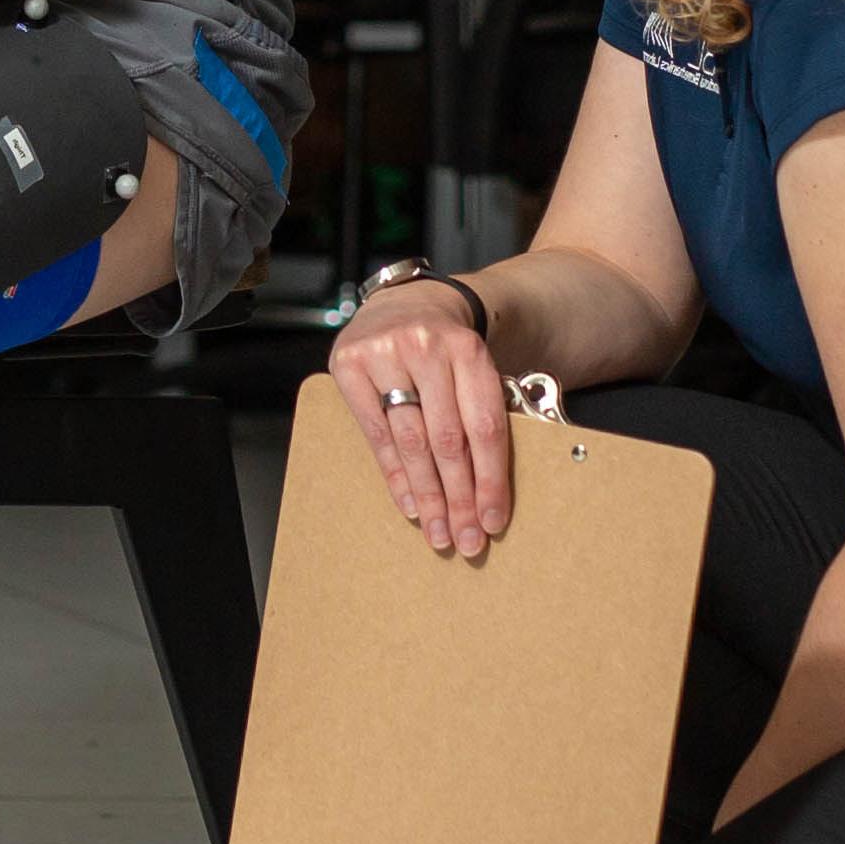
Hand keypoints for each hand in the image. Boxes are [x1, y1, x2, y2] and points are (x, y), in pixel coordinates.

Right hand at [330, 284, 517, 558]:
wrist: (405, 303)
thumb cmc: (448, 350)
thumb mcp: (474, 367)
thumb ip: (482, 410)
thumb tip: (494, 489)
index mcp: (468, 349)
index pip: (484, 426)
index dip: (490, 479)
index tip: (493, 520)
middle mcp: (427, 348)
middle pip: (448, 440)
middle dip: (459, 498)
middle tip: (466, 540)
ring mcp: (385, 354)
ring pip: (411, 442)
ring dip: (428, 496)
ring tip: (439, 533)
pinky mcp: (349, 365)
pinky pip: (376, 435)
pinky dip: (395, 475)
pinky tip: (410, 505)